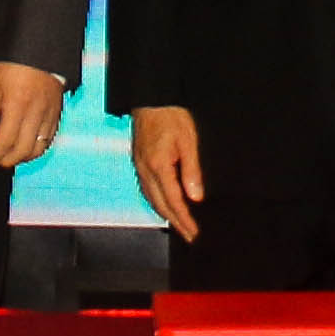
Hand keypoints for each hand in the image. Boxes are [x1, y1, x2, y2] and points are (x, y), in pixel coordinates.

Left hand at [0, 63, 66, 169]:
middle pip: (23, 149)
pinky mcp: (57, 112)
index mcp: (17, 103)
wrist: (39, 50)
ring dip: (24, 157)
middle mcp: (35, 111)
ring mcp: (49, 113)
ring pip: (39, 147)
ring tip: (12, 156)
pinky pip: (50, 138)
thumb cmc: (12, 65)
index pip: (6, 140)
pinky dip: (38, 148)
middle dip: (8, 160)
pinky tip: (27, 148)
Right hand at [131, 105, 205, 239]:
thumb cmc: (171, 116)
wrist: (151, 98)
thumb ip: (191, 171)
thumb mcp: (189, 141)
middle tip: (190, 237)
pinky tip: (165, 205)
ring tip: (180, 226)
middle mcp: (146, 170)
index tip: (194, 233)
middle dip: (176, 223)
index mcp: (158, 166)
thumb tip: (195, 197)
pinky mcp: (139, 162)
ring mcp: (140, 167)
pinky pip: (147, 190)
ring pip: (152, 199)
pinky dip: (157, 203)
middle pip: (161, 205)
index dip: (185, 220)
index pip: (174, 201)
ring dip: (166, 215)